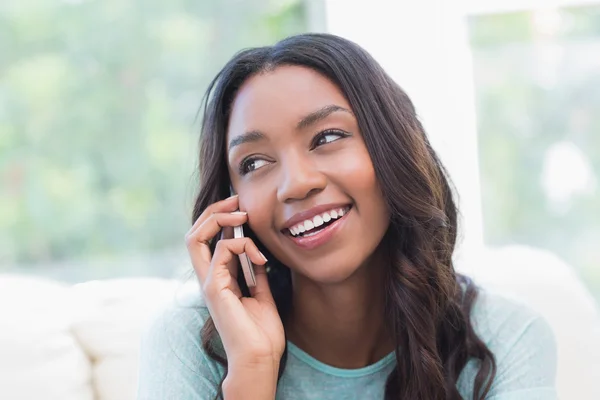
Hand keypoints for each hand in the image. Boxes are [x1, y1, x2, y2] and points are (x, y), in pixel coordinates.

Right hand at [185, 195, 284, 368]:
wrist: (260, 357)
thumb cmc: (261, 331)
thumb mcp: (261, 292)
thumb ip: (254, 271)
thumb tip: (257, 251)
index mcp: (218, 278)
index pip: (206, 240)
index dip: (219, 218)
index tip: (242, 207)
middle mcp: (208, 278)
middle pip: (193, 234)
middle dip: (213, 211)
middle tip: (237, 200)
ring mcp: (208, 283)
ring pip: (195, 238)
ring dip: (221, 219)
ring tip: (243, 215)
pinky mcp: (214, 289)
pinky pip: (220, 252)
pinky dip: (241, 245)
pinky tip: (259, 257)